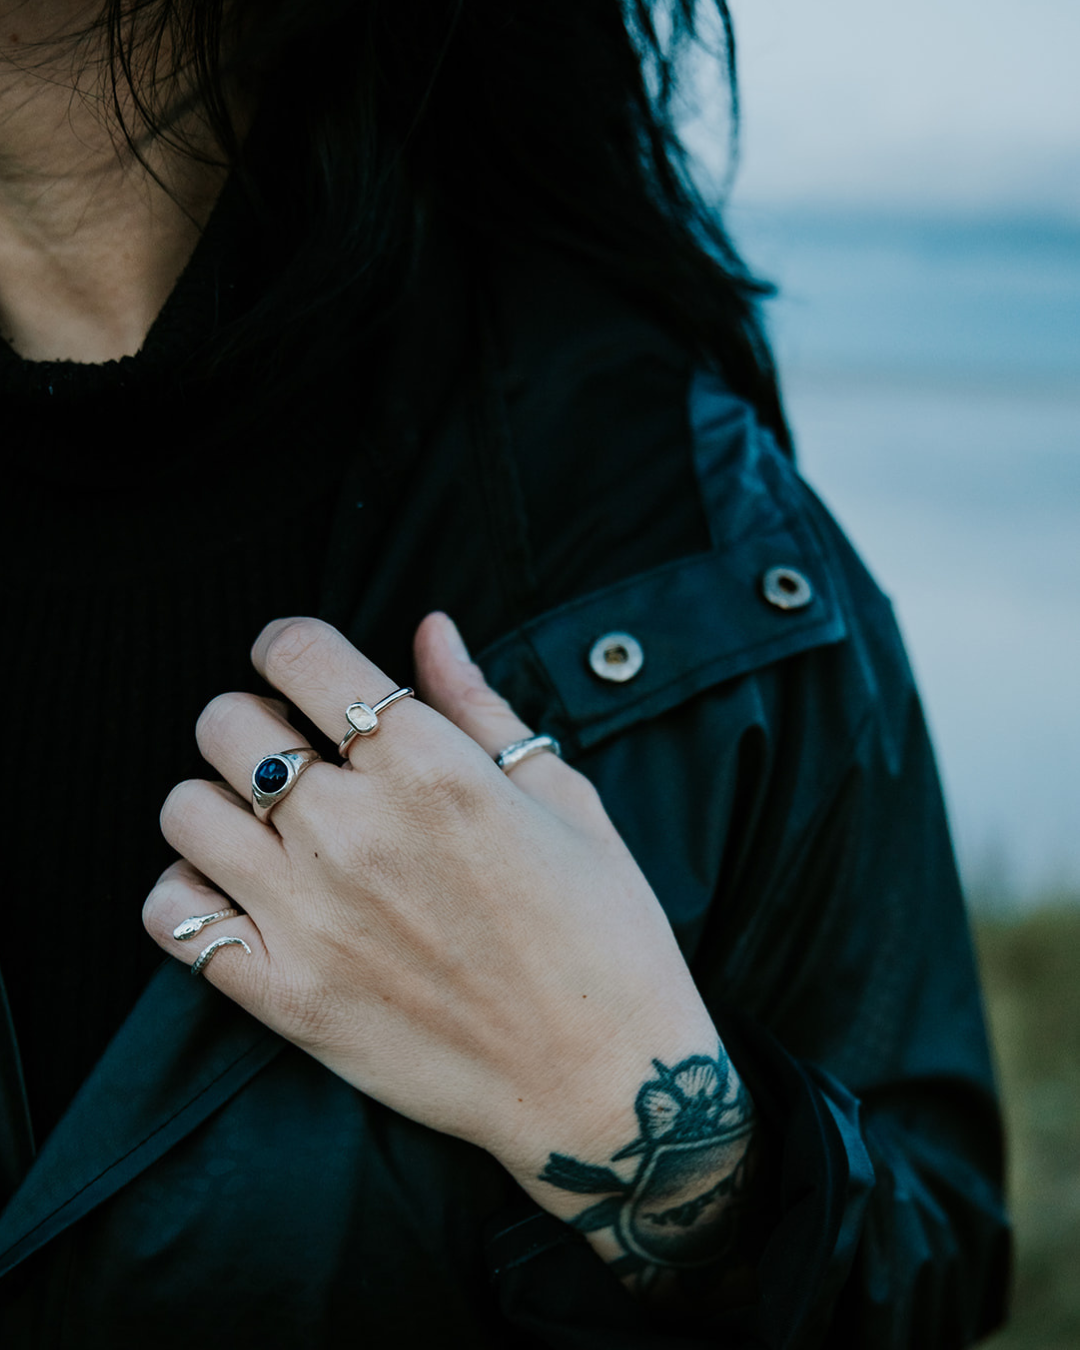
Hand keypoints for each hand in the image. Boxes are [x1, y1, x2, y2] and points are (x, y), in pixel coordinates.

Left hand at [143, 614, 721, 1199]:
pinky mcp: (286, 996)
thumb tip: (429, 628)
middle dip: (255, 719)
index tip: (301, 666)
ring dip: (217, 803)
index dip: (288, 644)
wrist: (603, 1078)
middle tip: (297, 753)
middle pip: (225, 724)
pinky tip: (240, 896)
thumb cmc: (601, 929)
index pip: (298, 654)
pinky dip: (188, 896)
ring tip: (266, 827)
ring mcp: (310, 917)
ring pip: (185, 811)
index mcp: (429, 766)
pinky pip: (173, 919)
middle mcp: (355, 830)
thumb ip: (480, 705)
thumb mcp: (563, 798)